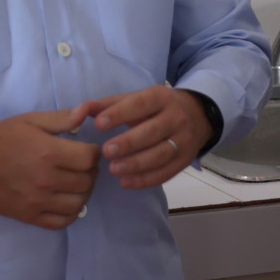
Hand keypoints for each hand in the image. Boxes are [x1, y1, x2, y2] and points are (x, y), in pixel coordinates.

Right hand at [0, 107, 101, 229]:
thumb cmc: (1, 138)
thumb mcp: (30, 120)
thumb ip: (61, 118)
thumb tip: (88, 112)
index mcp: (48, 152)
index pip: (90, 159)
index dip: (94, 153)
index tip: (86, 150)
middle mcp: (46, 179)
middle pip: (87, 181)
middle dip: (90, 172)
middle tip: (81, 166)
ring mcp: (38, 201)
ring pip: (79, 203)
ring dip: (83, 192)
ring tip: (74, 183)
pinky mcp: (29, 216)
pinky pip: (62, 222)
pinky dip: (70, 213)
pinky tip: (65, 200)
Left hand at [89, 85, 213, 189]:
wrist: (197, 115)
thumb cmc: (157, 107)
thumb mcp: (138, 98)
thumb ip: (110, 104)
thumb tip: (82, 110)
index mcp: (161, 97)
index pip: (140, 104)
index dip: (120, 114)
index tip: (99, 124)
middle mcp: (176, 117)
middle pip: (152, 132)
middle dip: (128, 143)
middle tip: (106, 151)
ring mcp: (183, 140)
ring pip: (160, 154)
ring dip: (136, 164)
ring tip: (114, 169)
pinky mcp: (185, 160)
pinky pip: (166, 172)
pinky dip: (145, 179)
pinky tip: (126, 182)